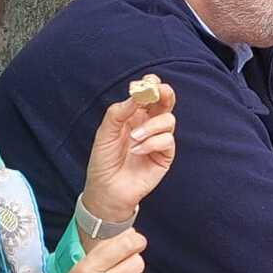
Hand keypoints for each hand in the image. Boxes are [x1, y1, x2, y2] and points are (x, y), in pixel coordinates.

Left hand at [80, 77, 176, 227]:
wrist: (107, 189)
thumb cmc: (104, 161)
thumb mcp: (105, 133)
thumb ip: (118, 113)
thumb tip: (136, 96)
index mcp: (134, 116)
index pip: (149, 95)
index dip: (151, 85)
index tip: (146, 82)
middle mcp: (149, 125)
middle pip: (166, 102)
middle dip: (165, 93)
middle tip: (157, 91)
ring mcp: (158, 140)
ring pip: (169, 120)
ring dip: (151, 126)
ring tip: (134, 138)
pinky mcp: (165, 156)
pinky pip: (167, 141)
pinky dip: (151, 143)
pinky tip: (137, 151)